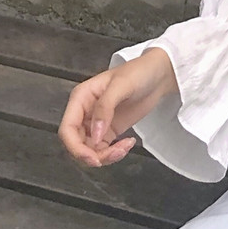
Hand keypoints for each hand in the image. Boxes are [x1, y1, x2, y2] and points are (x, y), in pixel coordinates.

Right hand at [58, 47, 177, 167]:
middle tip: (112, 155)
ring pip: (89, 150)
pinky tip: (127, 144)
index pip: (67, 128)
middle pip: (76, 143)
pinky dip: (113, 154)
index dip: (75, 146)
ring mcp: (97, 123)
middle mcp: (85, 112)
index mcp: (81, 97)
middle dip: (92, 155)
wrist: (159, 74)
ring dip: (105, 156)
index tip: (92, 156)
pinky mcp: (109, 130)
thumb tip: (95, 135)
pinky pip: (103, 150)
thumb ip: (105, 108)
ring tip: (124, 148)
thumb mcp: (121, 85)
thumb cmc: (140, 71)